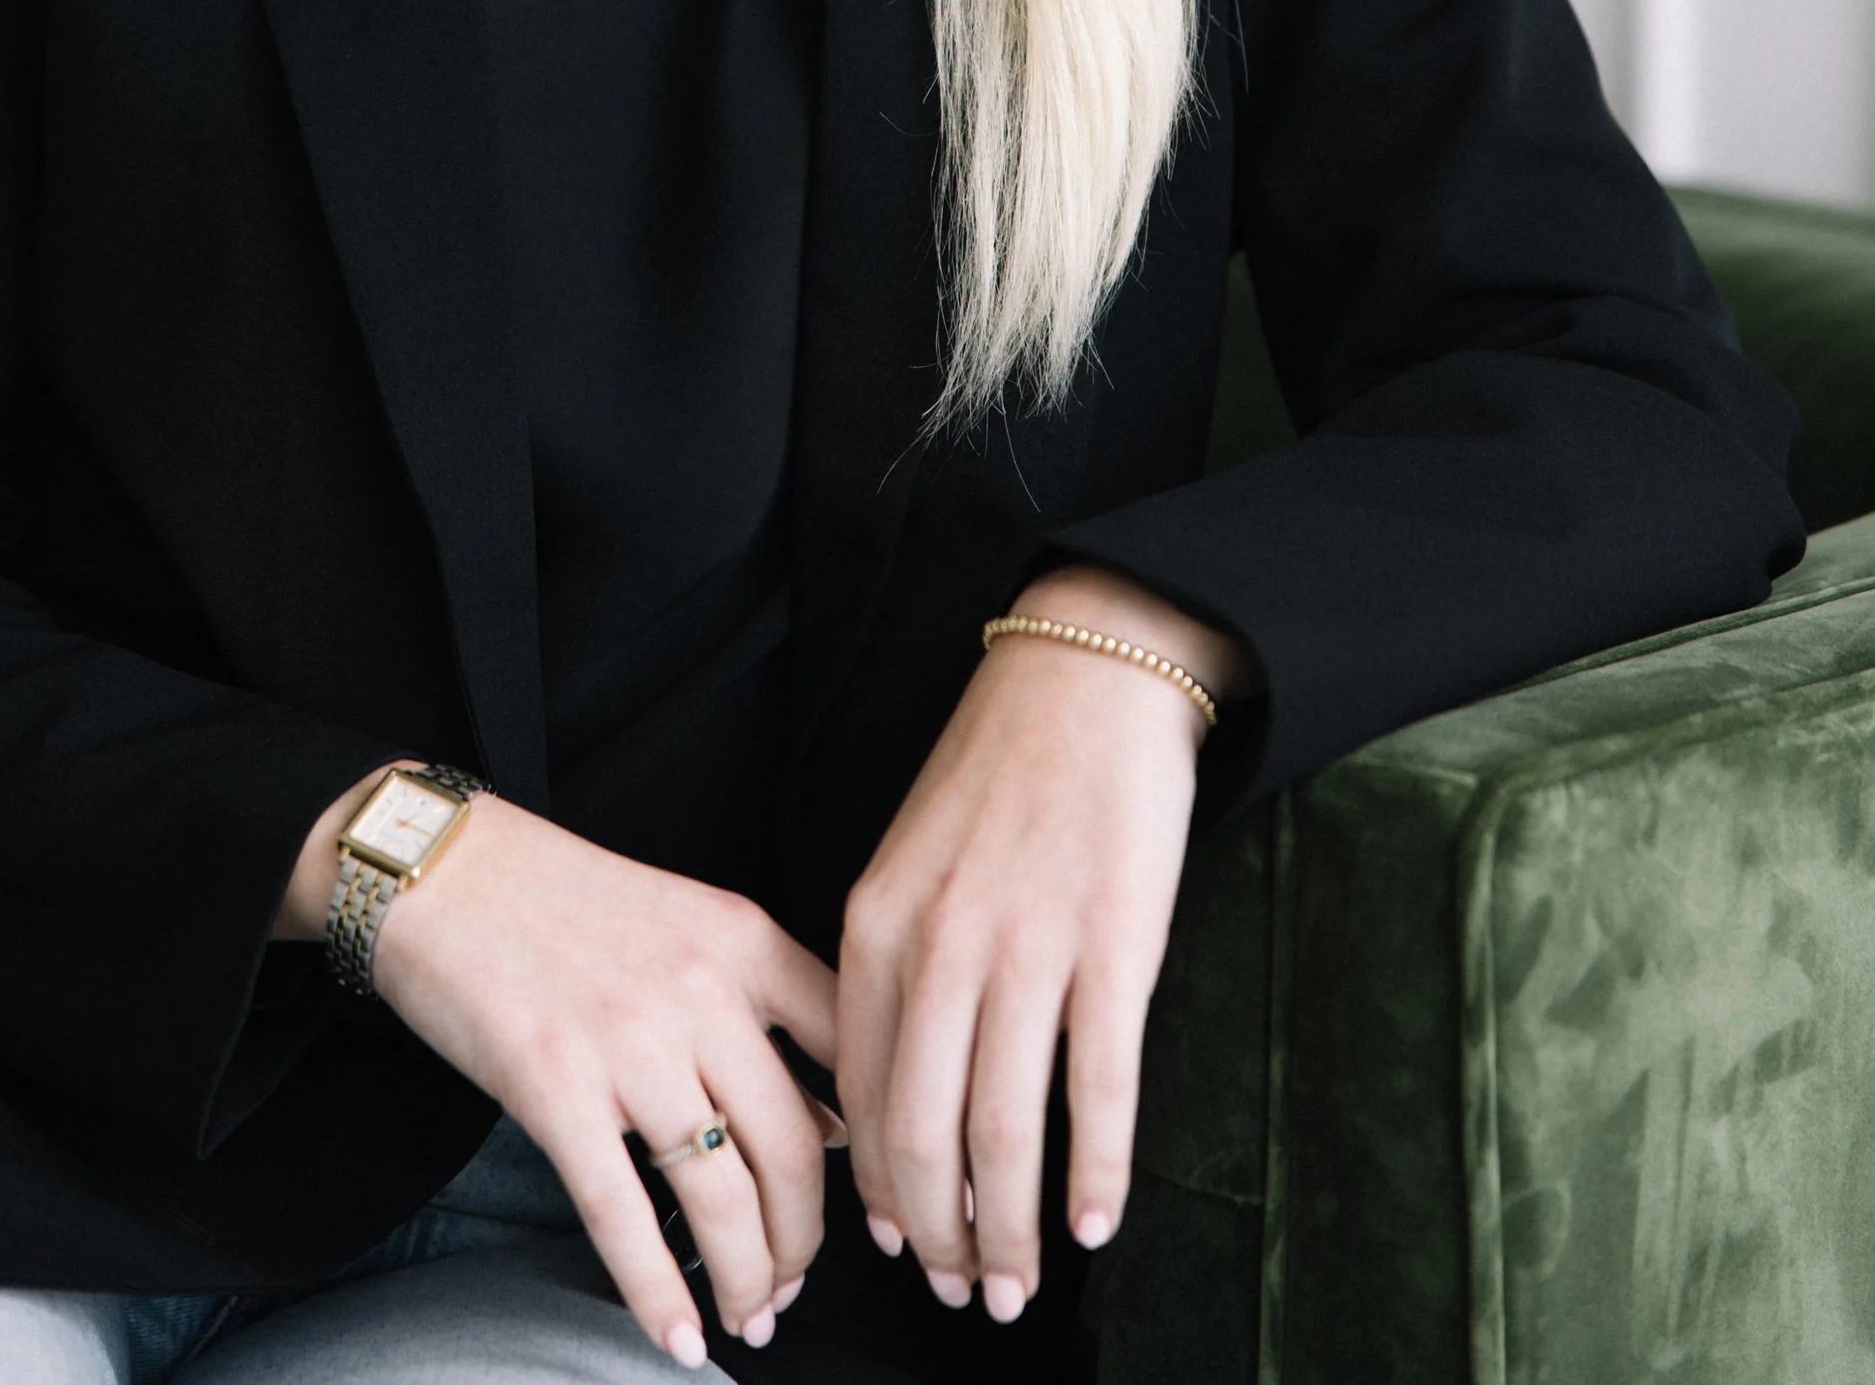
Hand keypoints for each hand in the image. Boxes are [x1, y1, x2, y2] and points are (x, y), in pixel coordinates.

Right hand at [282, 781, 840, 1364]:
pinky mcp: (553, 1087)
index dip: (877, 1153)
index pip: (849, 1061)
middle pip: (795, 1152)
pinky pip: (622, 1215)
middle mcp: (700, 990)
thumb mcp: (689, 920)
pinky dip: (656, 1293)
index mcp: (744, 938)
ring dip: (745, 1281)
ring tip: (746, 1319)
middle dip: (804, 1245)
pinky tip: (675, 1336)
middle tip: (792, 1285)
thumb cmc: (564, 898)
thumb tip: (833, 1124)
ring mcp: (627, 1042)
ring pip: (722, 1198)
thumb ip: (767, 1002)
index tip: (878, 1209)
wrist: (444, 868)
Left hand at [836, 565, 1243, 1324]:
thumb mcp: (911, 860)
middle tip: (964, 1297)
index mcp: (877, 923)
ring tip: (1018, 1286)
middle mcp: (940, 945)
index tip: (900, 1248)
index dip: (880, 1191)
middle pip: (922, 1133)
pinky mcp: (1112, 947)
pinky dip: (1095, 1172)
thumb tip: (896, 1098)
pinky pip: (1097, 1089)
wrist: (1087, 674)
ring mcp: (1027, 948)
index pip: (858, 1094)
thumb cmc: (1000, 771)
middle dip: (940, 1237)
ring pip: (1003, 1130)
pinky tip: (1094, 1225)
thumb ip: (897, 968)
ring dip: (1009, 1229)